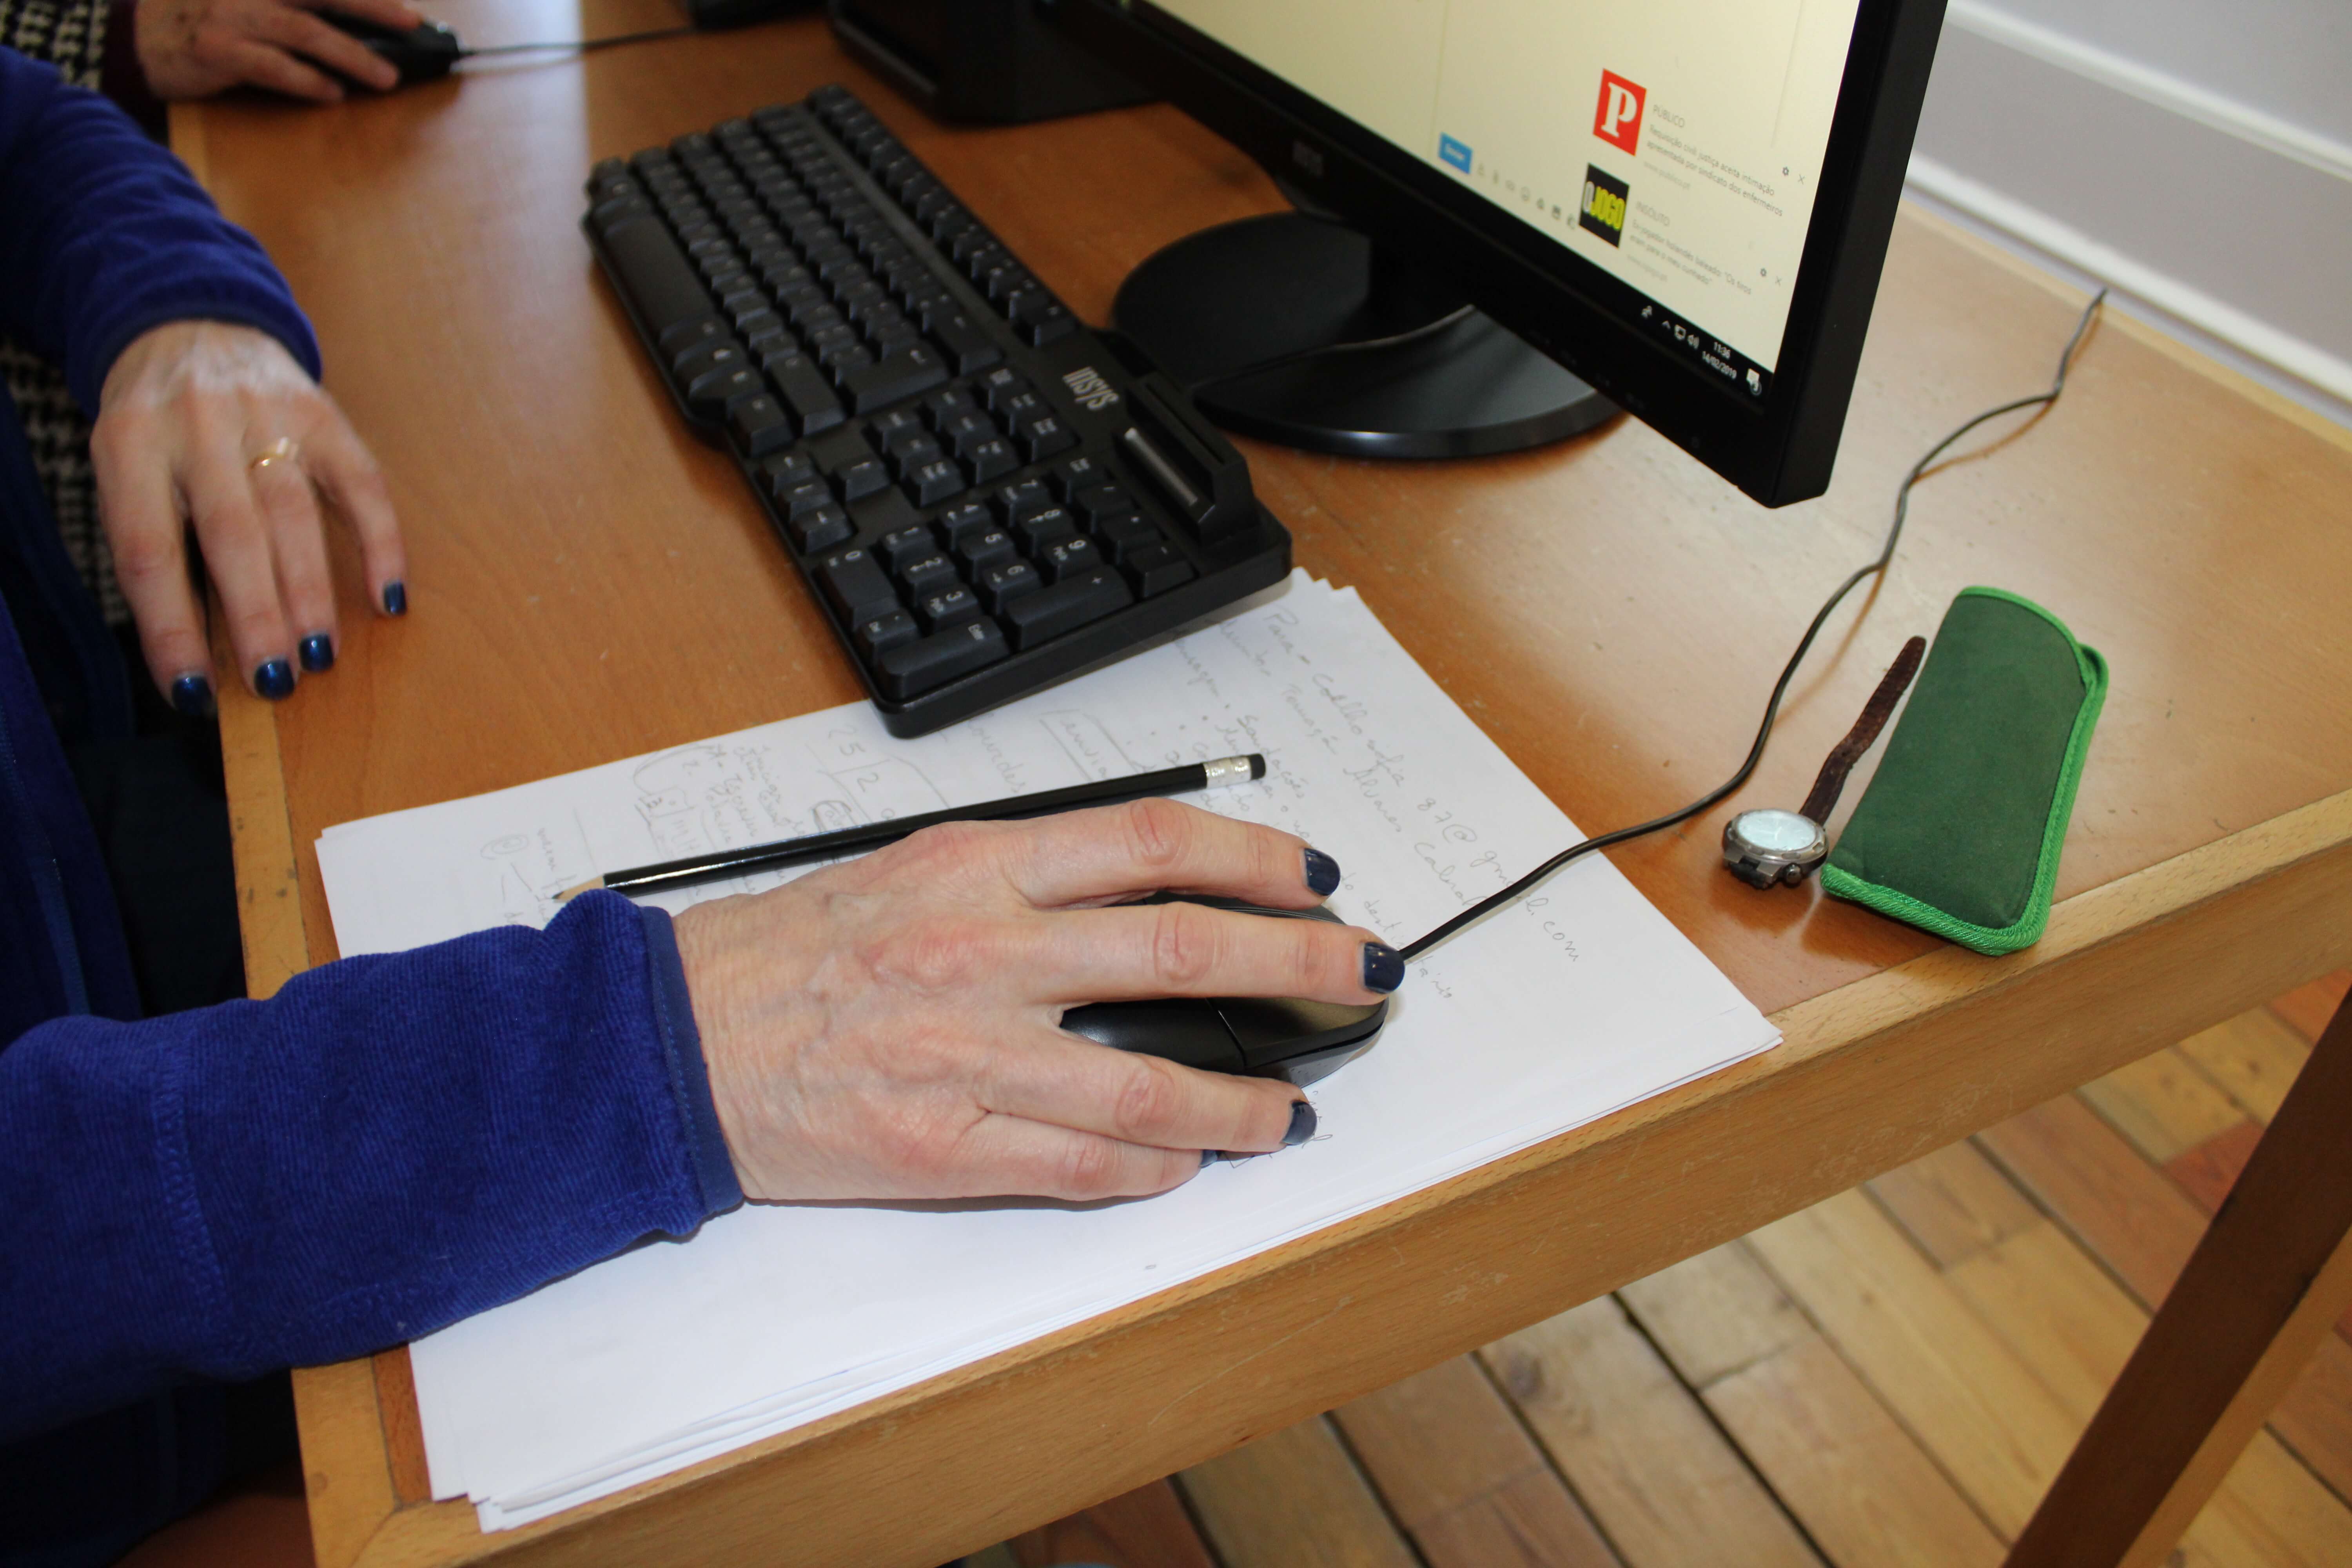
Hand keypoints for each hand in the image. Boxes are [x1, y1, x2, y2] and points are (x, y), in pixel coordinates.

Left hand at [92, 321, 405, 706]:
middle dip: (256, 614)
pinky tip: (388, 598)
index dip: (170, 627)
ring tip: (320, 655)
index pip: (148, 549)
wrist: (190, 325)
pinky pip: (361, 484)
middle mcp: (197, 425)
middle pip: (231, 533)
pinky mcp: (323, 414)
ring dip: (311, 592)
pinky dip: (380, 544)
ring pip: (294, 514)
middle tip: (276, 679)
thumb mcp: (126, 473)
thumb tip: (195, 649)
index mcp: (131, 444)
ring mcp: (266, 415)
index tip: (191, 691)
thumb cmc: (156, 426)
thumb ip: (155, 543)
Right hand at [135, 0, 423, 101]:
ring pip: (305, 32)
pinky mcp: (217, 50)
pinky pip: (272, 67)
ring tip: (386, 76)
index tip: (403, 4)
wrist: (135, 39)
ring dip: (351, 55)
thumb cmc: (201, 19)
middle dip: (371, 5)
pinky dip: (307, 80)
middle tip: (411, 21)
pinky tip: (333, 92)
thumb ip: (288, 5)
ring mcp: (230, 16)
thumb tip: (350, 23)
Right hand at [673, 800, 1395, 1203]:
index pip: (1152, 846)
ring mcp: (965, 1059)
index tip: (1315, 878)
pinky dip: (1153, 1169)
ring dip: (1244, 1103)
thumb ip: (1025, 875)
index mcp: (977, 869)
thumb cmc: (795, 951)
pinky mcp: (943, 1151)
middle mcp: (982, 955)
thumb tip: (1147, 887)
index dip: (1255, 858)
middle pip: (1183, 954)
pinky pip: (1081, 1167)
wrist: (676, 1039)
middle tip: (1363, 973)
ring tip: (1291, 1111)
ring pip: (1151, 1089)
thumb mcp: (913, 869)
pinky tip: (1187, 1162)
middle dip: (1299, 965)